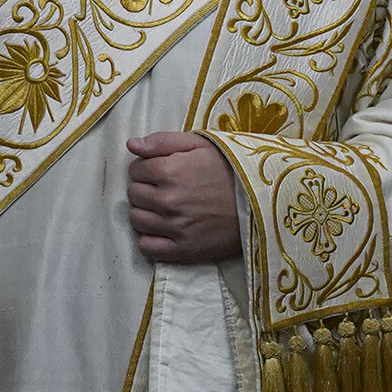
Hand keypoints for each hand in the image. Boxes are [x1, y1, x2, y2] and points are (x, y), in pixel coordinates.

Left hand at [127, 129, 241, 264]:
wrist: (261, 202)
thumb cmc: (230, 169)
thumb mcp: (200, 144)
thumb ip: (162, 141)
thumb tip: (131, 145)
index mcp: (168, 171)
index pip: (135, 170)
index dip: (147, 168)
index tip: (162, 171)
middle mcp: (167, 201)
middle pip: (133, 195)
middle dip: (145, 189)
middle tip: (166, 189)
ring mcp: (174, 227)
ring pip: (136, 220)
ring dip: (146, 213)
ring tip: (165, 208)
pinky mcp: (183, 249)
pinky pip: (147, 247)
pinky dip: (150, 239)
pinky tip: (164, 230)